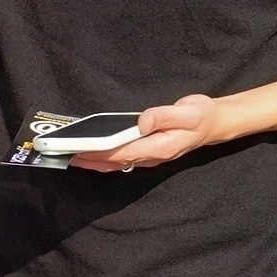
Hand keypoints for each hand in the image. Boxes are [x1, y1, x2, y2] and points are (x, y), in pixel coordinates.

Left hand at [69, 95, 224, 172]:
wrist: (213, 123)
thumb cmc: (200, 116)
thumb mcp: (188, 112)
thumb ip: (164, 116)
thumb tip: (141, 122)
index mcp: (160, 147)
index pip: (123, 152)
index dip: (99, 152)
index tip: (79, 149)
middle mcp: (151, 156)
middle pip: (114, 162)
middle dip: (89, 159)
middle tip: (63, 153)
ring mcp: (148, 156)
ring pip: (116, 163)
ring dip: (93, 160)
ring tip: (70, 154)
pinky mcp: (146, 152)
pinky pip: (120, 158)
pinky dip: (103, 156)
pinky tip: (90, 150)